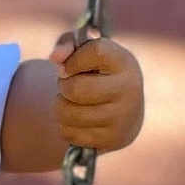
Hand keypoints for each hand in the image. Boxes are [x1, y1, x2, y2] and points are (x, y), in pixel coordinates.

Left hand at [48, 31, 143, 153]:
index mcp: (125, 62)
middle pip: (75, 89)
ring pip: (67, 113)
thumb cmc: (98, 74)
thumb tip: (55, 57)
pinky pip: (68, 133)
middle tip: (69, 86)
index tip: (69, 67)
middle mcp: (129, 89)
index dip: (73, 59)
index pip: (95, 52)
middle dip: (63, 86)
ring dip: (60, 107)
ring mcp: (122, 117)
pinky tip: (77, 120)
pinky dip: (65, 126)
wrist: (126, 112)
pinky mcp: (112, 140)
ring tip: (72, 102)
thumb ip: (68, 44)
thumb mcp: (86, 52)